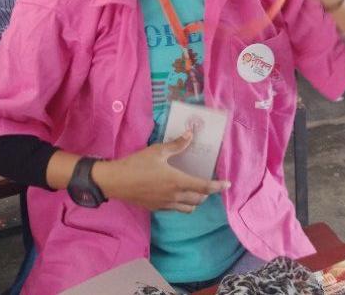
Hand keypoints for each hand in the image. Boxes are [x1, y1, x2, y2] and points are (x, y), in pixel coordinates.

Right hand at [92, 131, 227, 212]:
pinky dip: (182, 204)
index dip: (218, 187)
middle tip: (208, 185)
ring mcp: (165, 205)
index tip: (227, 185)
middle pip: (198, 200)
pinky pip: (175, 209)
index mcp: (177, 181)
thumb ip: (176, 145)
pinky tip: (176, 194)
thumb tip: (191, 134)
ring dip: (195, 201)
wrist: (116, 181)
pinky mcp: (156, 208)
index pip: (204, 187)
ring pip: (188, 208)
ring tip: (194, 192)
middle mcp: (174, 196)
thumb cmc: (137, 164)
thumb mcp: (157, 151)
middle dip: (206, 194)